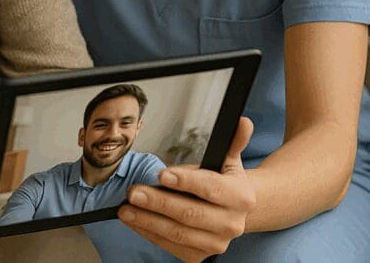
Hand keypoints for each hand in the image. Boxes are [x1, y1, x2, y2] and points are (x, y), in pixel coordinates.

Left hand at [119, 117, 254, 261]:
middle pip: (190, 214)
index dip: (186, 181)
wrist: (234, 214)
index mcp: (241, 197)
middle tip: (135, 192)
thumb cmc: (225, 183)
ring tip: (127, 208)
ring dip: (148, 221)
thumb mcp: (230, 161)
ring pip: (177, 233)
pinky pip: (170, 246)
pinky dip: (149, 233)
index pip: (211, 188)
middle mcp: (231, 224)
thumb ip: (233, 142)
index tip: (162, 174)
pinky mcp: (199, 256)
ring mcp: (215, 243)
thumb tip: (242, 121)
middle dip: (159, 203)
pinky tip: (134, 220)